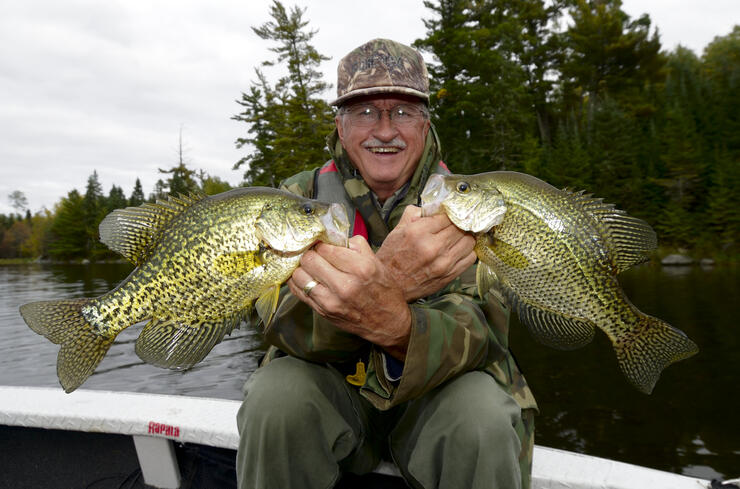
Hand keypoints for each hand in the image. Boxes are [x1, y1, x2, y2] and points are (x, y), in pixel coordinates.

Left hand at [288, 236, 410, 359]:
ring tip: (310, 267)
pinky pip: (298, 292)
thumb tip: (332, 236)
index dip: (321, 243)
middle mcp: (344, 285)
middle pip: (309, 259)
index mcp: (360, 268)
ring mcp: (331, 301)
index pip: (325, 248)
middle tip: (314, 254)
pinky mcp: (322, 312)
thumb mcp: (376, 262)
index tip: (322, 244)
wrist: (388, 323)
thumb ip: (354, 245)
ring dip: (302, 267)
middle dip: (310, 253)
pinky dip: (298, 282)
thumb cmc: (384, 291)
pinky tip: (306, 278)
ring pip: (299, 275)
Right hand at [375, 206, 475, 301]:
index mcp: (418, 232)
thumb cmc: (392, 258)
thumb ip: (415, 214)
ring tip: (458, 237)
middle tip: (455, 224)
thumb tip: (434, 207)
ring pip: (469, 241)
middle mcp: (433, 247)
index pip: (447, 215)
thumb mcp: (397, 230)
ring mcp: (443, 263)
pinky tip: (459, 250)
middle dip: (459, 224)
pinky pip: (470, 258)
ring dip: (465, 237)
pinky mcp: (450, 275)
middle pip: (461, 227)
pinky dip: (467, 252)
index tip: (449, 214)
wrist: (390, 286)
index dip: (450, 213)